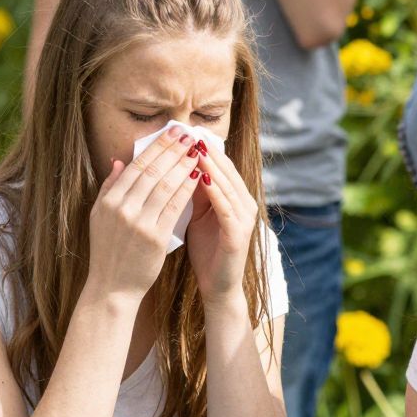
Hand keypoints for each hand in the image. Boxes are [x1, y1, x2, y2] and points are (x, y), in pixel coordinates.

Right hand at [86, 128, 200, 300]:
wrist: (112, 287)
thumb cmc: (107, 252)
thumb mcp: (98, 217)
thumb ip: (108, 188)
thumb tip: (119, 162)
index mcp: (108, 201)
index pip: (136, 166)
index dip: (156, 147)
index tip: (172, 132)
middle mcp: (122, 209)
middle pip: (152, 171)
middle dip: (172, 150)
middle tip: (188, 134)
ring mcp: (138, 223)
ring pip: (165, 186)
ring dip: (183, 165)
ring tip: (196, 151)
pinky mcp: (155, 238)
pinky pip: (174, 207)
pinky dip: (186, 189)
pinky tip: (197, 176)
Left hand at [184, 138, 257, 306]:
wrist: (217, 287)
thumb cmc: (206, 250)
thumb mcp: (196, 215)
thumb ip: (190, 192)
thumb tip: (172, 165)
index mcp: (234, 198)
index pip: (219, 165)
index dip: (203, 147)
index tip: (184, 130)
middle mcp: (244, 203)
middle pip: (225, 169)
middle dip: (206, 150)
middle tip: (188, 131)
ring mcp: (244, 218)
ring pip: (226, 184)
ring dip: (210, 165)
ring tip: (193, 148)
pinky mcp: (239, 233)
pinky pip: (226, 206)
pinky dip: (214, 190)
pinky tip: (200, 178)